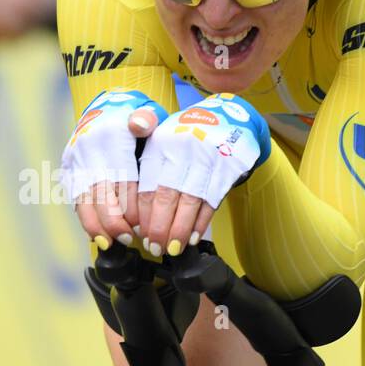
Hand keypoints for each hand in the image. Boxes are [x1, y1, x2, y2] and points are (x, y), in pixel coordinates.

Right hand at [62, 90, 168, 248]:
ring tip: (109, 242)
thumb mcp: (146, 111)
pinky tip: (96, 235)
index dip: (130, 205)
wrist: (105, 105)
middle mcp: (88, 149)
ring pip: (82, 199)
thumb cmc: (132, 114)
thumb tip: (140, 124)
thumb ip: (146, 118)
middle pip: (98, 192)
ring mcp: (75, 160)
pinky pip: (74, 198)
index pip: (121, 177)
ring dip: (95, 225)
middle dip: (112, 220)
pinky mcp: (68, 169)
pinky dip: (85, 218)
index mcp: (109, 136)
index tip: (141, 225)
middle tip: (128, 239)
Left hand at [137, 94, 269, 256]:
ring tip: (172, 249)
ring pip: (190, 201)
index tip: (140, 233)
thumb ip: (144, 167)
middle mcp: (183, 150)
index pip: (147, 185)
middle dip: (160, 227)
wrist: (231, 117)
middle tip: (155, 247)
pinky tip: (193, 237)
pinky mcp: (228, 168)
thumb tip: (133, 210)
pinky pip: (212, 200)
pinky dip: (202, 222)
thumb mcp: (161, 136)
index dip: (143, 214)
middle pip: (167, 195)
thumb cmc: (189, 135)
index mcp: (161, 143)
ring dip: (180, 230)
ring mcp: (208, 159)